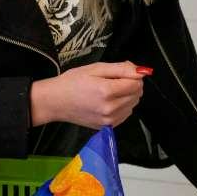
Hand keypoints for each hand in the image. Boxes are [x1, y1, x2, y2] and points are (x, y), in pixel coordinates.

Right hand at [30, 62, 151, 128]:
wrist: (55, 102)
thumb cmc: (73, 81)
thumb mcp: (95, 68)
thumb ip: (120, 68)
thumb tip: (141, 71)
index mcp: (107, 91)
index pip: (136, 83)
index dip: (133, 75)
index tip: (122, 71)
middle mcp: (110, 109)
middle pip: (137, 94)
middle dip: (131, 84)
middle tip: (113, 79)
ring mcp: (109, 120)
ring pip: (133, 105)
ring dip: (127, 96)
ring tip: (109, 90)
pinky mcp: (107, 127)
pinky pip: (125, 114)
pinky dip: (122, 106)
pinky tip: (108, 101)